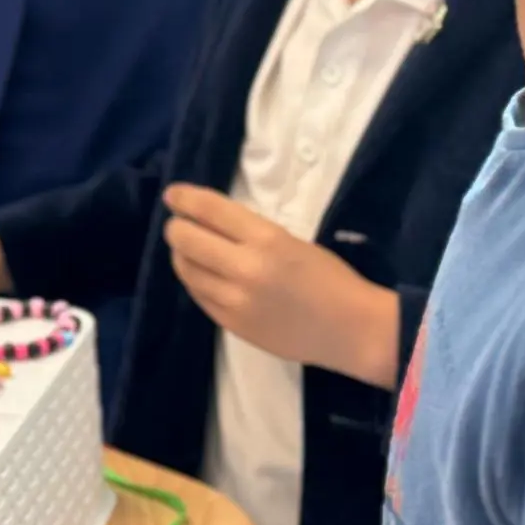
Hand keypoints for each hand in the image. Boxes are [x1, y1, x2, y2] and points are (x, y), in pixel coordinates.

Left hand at [160, 186, 400, 387]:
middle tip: (177, 225)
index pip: (210, 211)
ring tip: (187, 250)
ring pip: (186, 270)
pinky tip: (201, 275)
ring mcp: (235, 300)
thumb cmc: (330, 278)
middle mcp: (245, 268)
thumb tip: (208, 222)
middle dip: (176, 228)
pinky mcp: (232, 325)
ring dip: (181, 256)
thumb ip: (249, 233)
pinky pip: (198, 296)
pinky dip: (195, 281)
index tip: (173, 194)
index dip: (184, 199)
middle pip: (186, 240)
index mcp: (267, 240)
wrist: (352, 330)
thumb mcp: (292, 241)